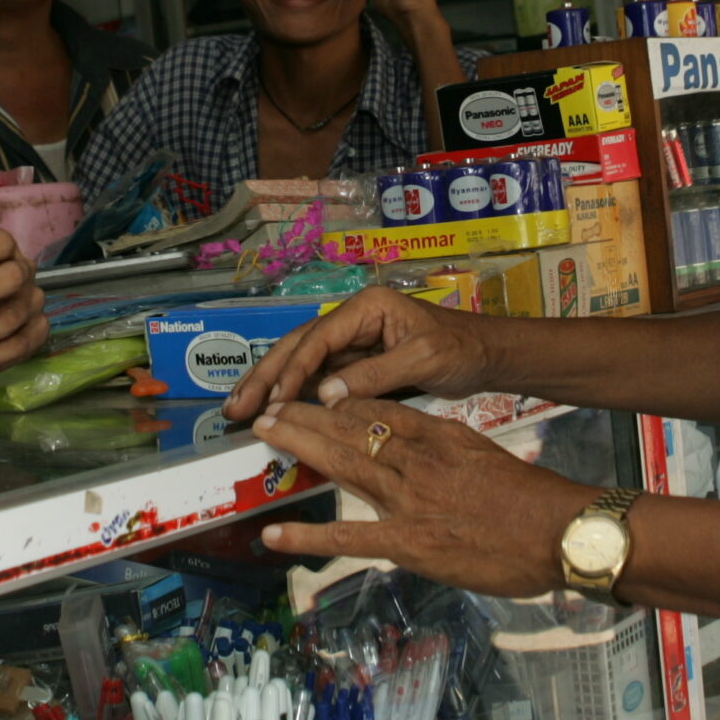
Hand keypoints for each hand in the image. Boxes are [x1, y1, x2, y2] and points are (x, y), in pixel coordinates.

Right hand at [222, 284, 495, 419]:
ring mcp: (351, 339)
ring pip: (301, 361)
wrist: (485, 354)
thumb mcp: (422, 359)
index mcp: (366, 307)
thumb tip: (324, 396)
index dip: (293, 371)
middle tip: (234, 408)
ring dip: (271, 386)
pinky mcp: (355, 360)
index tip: (273, 402)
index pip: (319, 339)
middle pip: (298, 345)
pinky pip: (317, 376)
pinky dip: (293, 394)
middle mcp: (352, 318)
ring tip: (239, 411)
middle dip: (264, 376)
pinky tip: (274, 412)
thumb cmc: (460, 349)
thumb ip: (374, 376)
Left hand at [252, 399, 592, 596]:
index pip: (376, 410)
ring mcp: (408, 501)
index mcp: (436, 436)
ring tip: (263, 436)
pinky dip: (308, 537)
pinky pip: (349, 538)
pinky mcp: (408, 543)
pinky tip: (275, 534)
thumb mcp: (480, 453)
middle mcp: (415, 460)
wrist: (557, 531)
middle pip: (349, 429)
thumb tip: (414, 442)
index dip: (336, 402)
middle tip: (267, 408)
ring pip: (343, 464)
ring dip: (298, 447)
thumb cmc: (527, 499)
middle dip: (303, 416)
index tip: (308, 394)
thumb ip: (442, 446)